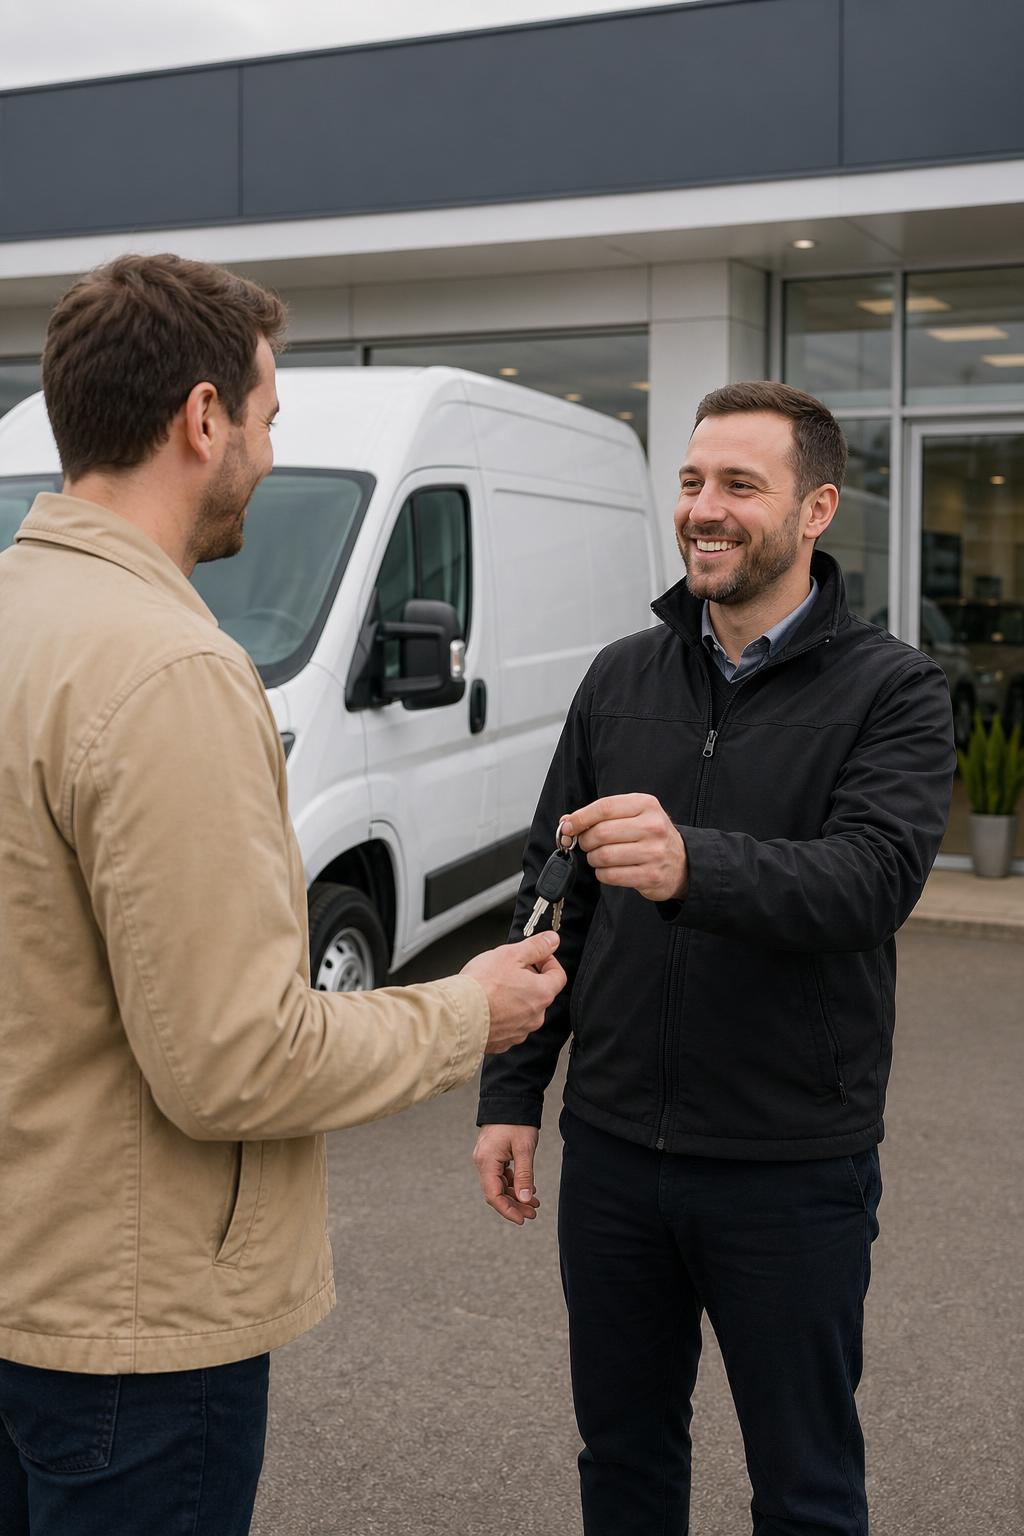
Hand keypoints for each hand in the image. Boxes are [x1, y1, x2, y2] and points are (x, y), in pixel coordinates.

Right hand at [461, 933, 565, 1053]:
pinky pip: (507, 1025)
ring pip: (523, 1010)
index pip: (558, 975)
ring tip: (492, 988)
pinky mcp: (503, 1043)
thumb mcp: (510, 954)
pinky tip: (486, 1006)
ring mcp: (519, 1032)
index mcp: (542, 994)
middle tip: (507, 970)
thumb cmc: (482, 986)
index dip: (548, 961)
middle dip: (527, 979)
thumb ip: (536, 946)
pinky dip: (500, 1015)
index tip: (535, 956)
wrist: (458, 1017)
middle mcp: (535, 1017)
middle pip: (539, 993)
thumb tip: (552, 940)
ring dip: (513, 998)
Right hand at [473, 1124, 540, 1224]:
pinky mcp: (492, 1155)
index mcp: (486, 1162)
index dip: (508, 1210)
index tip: (523, 1220)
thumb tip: (525, 1200)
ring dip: (516, 1195)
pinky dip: (514, 1183)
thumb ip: (524, 1176)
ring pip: (499, 1185)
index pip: (493, 1195)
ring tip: (534, 1204)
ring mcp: (486, 1158)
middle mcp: (482, 1162)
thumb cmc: (517, 1122)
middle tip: (533, 1214)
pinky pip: (501, 1175)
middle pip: (496, 1192)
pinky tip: (528, 1187)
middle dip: (514, 1205)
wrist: (510, 1099)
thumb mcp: (524, 1149)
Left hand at [560, 794, 688, 901]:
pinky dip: (602, 874)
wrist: (682, 862)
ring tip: (599, 857)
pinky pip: (611, 876)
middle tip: (587, 844)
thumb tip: (566, 822)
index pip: (604, 808)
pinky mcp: (651, 876)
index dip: (580, 818)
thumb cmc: (650, 836)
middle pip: (601, 833)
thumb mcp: (632, 815)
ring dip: (593, 858)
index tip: (568, 826)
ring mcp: (653, 852)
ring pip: (604, 855)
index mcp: (646, 805)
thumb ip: (600, 815)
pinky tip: (609, 869)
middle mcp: (652, 827)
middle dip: (586, 840)